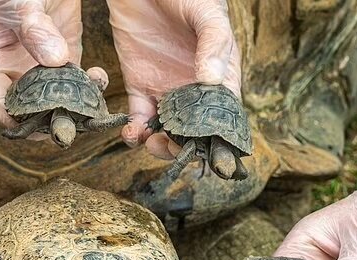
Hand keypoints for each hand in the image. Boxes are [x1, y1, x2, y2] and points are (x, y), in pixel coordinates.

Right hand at [0, 0, 106, 129]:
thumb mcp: (22, 3)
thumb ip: (34, 29)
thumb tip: (55, 59)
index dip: (15, 121)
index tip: (37, 125)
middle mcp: (15, 74)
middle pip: (29, 113)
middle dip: (49, 121)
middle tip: (71, 120)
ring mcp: (40, 70)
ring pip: (55, 104)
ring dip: (74, 109)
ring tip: (90, 105)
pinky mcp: (64, 61)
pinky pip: (76, 85)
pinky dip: (89, 87)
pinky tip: (98, 77)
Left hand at [106, 0, 240, 152]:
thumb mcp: (207, 13)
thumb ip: (213, 43)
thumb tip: (212, 79)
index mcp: (221, 75)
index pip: (224, 115)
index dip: (218, 137)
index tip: (208, 149)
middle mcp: (194, 88)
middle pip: (195, 132)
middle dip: (185, 147)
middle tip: (172, 147)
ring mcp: (167, 89)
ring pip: (167, 131)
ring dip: (159, 145)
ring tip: (151, 142)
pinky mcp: (140, 85)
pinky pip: (139, 118)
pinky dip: (135, 132)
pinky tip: (132, 132)